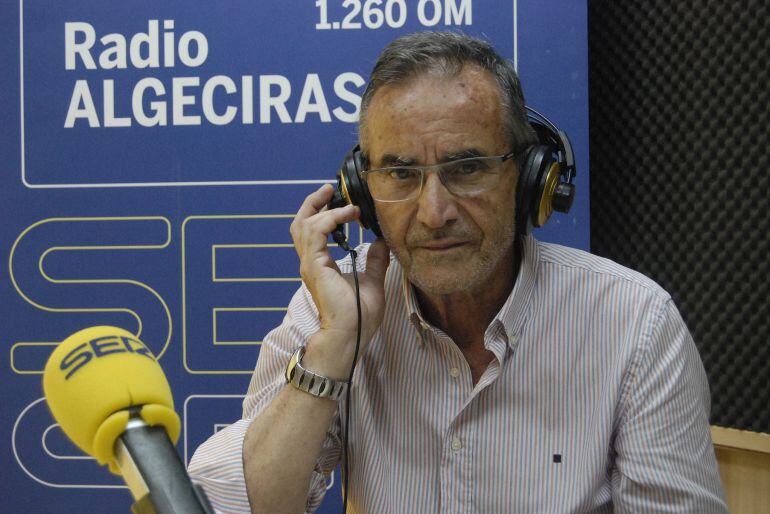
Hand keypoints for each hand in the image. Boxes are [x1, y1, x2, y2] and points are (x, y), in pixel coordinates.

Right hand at [290, 184, 390, 377]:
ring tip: (342, 200)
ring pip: (304, 224)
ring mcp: (311, 264)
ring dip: (322, 207)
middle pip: (300, 223)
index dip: (322, 213)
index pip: (312, 232)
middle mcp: (311, 263)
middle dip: (313, 203)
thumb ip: (375, 261)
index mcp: (321, 266)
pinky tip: (349, 215)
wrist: (350, 336)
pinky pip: (316, 232)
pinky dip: (330, 218)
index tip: (342, 203)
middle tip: (329, 189)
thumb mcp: (373, 281)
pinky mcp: (315, 266)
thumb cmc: (359, 317)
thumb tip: (382, 242)